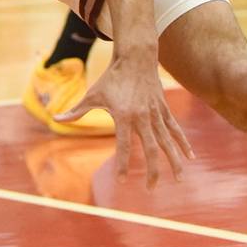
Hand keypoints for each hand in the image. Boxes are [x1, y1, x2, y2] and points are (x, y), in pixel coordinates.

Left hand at [56, 52, 193, 188]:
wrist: (135, 57)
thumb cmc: (112, 77)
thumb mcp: (93, 94)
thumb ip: (77, 111)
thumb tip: (56, 119)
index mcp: (124, 116)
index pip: (124, 146)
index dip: (123, 164)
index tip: (122, 180)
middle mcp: (143, 117)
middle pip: (151, 149)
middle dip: (153, 171)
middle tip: (151, 189)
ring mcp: (156, 113)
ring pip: (168, 141)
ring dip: (174, 161)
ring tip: (180, 179)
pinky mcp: (164, 109)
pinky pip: (175, 129)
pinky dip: (183, 143)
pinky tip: (190, 157)